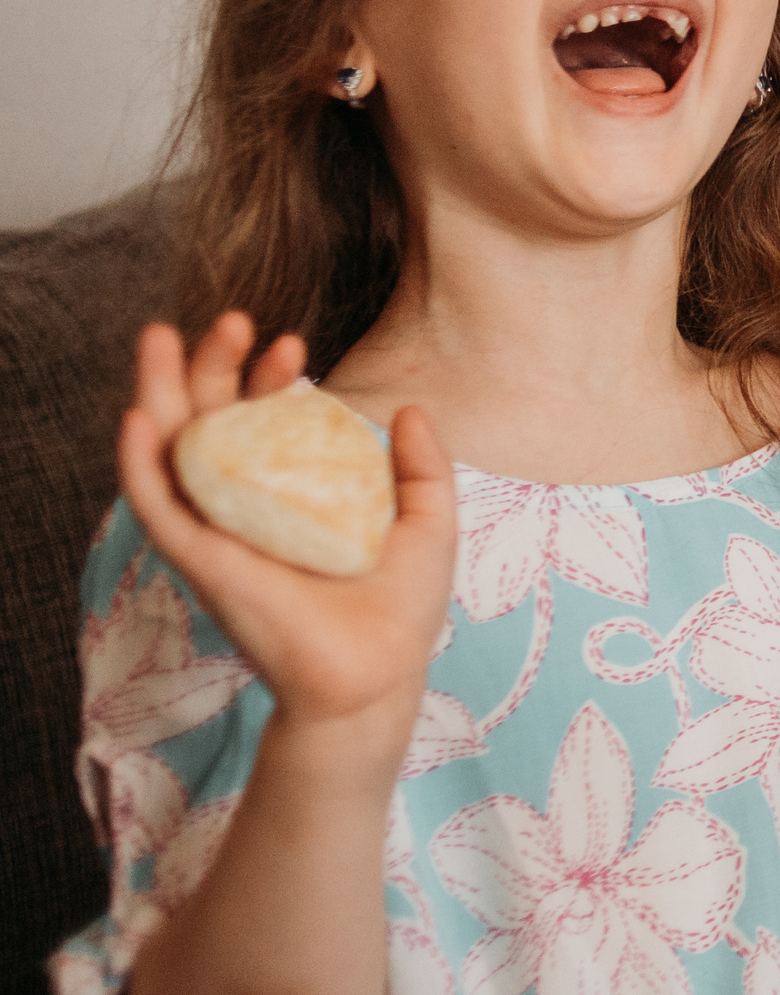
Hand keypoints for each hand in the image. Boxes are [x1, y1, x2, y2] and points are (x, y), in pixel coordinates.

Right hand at [118, 314, 456, 740]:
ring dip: (158, 392)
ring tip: (159, 335)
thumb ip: (422, 467)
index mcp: (292, 494)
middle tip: (234, 319)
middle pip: (210, 421)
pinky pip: (157, 507)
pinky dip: (140, 464)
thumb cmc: (400, 609)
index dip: (270, 378)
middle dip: (212, 366)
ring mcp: (219, 532)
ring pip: (170, 450)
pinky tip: (138, 417)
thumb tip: (410, 409)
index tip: (294, 344)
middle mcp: (247, 507)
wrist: (379, 675)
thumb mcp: (426, 522)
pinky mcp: (201, 563)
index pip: (265, 421)